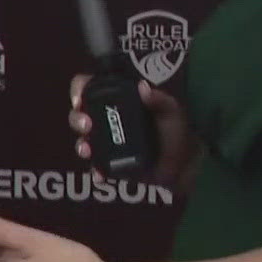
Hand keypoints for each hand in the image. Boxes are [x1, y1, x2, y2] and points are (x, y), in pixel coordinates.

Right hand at [69, 74, 196, 188]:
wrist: (184, 164)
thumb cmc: (175, 131)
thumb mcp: (171, 111)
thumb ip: (159, 99)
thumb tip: (143, 87)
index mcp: (118, 100)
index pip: (88, 87)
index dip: (78, 89)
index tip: (80, 98)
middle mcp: (106, 119)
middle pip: (78, 114)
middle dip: (77, 119)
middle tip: (87, 125)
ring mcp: (105, 143)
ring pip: (82, 140)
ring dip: (81, 145)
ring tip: (87, 150)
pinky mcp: (109, 164)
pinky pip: (96, 167)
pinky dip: (95, 170)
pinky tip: (99, 174)